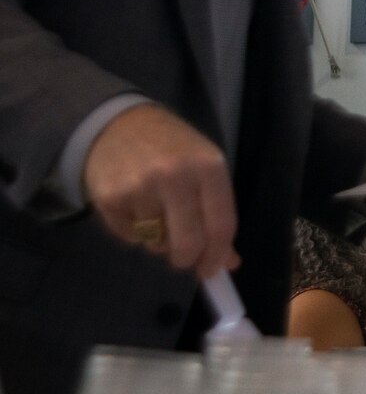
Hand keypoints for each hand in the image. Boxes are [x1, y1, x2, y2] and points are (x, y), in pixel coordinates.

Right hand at [83, 103, 237, 278]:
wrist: (117, 122)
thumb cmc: (171, 148)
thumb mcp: (204, 169)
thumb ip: (217, 212)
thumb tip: (228, 262)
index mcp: (208, 168)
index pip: (220, 226)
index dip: (218, 256)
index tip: (212, 270)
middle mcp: (175, 177)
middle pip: (188, 243)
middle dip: (187, 259)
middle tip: (184, 259)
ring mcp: (139, 188)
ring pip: (156, 243)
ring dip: (159, 240)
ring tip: (156, 213)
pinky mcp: (109, 198)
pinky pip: (129, 237)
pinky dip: (135, 232)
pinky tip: (135, 206)